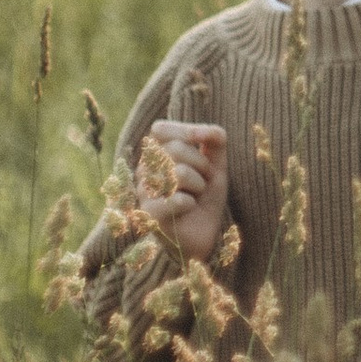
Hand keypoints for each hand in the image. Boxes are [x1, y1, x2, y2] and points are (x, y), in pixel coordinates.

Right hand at [137, 121, 229, 262]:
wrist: (205, 232)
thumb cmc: (206, 194)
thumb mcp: (216, 162)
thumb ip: (214, 139)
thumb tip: (203, 131)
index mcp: (155, 153)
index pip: (160, 129)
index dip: (186, 133)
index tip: (203, 146)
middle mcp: (144, 169)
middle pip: (176, 149)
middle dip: (202, 165)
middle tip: (202, 181)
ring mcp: (143, 191)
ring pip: (179, 173)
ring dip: (199, 185)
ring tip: (195, 195)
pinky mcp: (149, 214)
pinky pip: (178, 199)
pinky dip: (191, 203)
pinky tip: (187, 209)